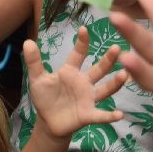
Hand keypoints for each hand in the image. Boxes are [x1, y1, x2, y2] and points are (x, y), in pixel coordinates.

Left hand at [24, 26, 128, 140]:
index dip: (82, 42)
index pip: (78, 54)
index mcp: (71, 72)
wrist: (48, 122)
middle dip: (108, 59)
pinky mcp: (88, 114)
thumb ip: (34, 62)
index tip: (84, 29)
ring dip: (115, 83)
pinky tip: (120, 115)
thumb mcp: (38, 79)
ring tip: (125, 74)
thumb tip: (27, 41)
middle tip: (117, 48)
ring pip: (105, 89)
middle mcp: (84, 83)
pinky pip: (101, 115)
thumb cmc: (46, 97)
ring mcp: (88, 98)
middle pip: (98, 69)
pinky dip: (110, 116)